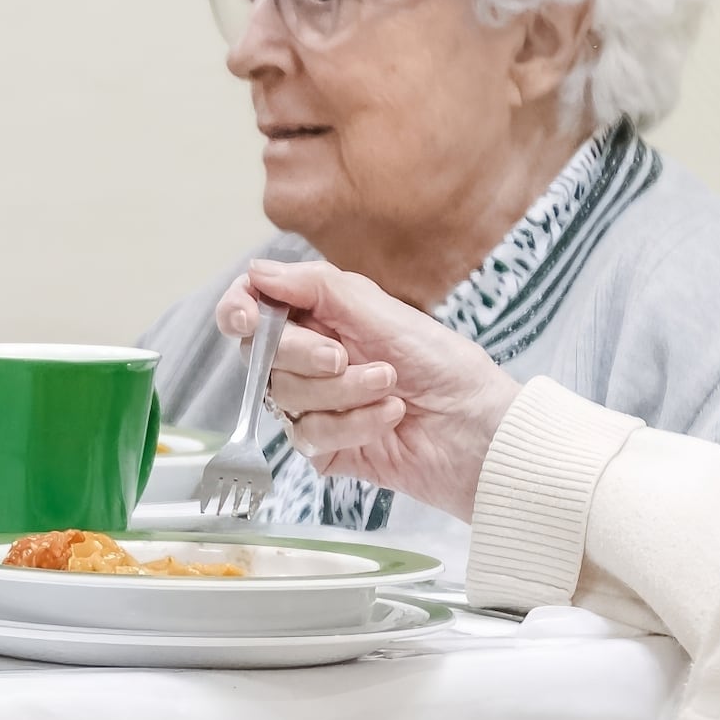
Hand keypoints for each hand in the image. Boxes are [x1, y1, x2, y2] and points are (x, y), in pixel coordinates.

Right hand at [217, 258, 519, 514]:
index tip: (248, 319)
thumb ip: (316, 287)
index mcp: (321, 317)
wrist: (481, 430)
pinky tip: (390, 416)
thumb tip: (258, 270)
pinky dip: (353, 423)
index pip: (253, 310)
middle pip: (260, 356)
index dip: (239, 311)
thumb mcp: (382, 311)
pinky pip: (309, 435)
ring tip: (389, 385)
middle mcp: (311, 360)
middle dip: (303, 355)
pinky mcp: (326, 448)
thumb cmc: (446, 366)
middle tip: (343, 355)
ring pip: (283, 397)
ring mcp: (316, 406)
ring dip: (342, 391)